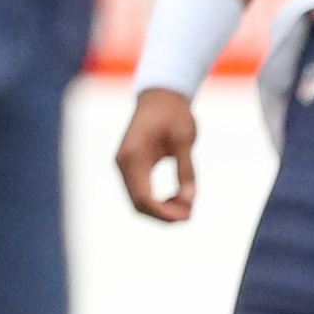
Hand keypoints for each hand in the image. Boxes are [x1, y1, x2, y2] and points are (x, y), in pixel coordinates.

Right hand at [117, 88, 200, 221]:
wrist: (160, 97)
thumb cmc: (173, 114)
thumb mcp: (184, 140)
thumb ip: (186, 169)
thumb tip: (189, 199)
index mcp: (133, 157)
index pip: (143, 197)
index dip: (164, 212)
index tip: (187, 216)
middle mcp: (123, 163)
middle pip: (138, 203)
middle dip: (164, 214)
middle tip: (190, 214)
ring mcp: (124, 165)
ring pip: (137, 200)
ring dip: (161, 209)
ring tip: (187, 206)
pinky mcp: (130, 166)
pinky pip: (140, 191)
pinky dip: (157, 200)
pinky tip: (178, 198)